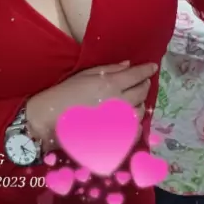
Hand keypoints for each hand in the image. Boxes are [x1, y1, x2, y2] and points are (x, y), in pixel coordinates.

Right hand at [26, 61, 156, 149]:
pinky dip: (137, 123)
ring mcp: (119, 122)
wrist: (50, 120)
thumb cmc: (65, 93)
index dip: (147, 69)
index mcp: (111, 84)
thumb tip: (128, 65)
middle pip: (141, 91)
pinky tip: (132, 119)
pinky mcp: (115, 138)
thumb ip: (109, 69)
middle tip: (143, 81)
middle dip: (145, 84)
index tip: (153, 66)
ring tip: (136, 98)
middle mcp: (119, 102)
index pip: (137, 75)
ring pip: (140, 110)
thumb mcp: (86, 74)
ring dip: (140, 101)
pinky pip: (135, 131)